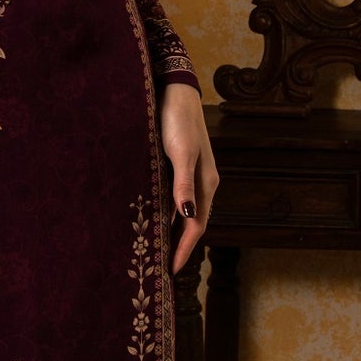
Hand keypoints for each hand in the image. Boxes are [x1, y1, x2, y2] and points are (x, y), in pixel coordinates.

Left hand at [160, 82, 217, 272]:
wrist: (174, 90)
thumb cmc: (177, 120)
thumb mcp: (180, 152)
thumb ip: (183, 183)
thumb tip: (188, 214)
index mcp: (206, 183)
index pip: (197, 225)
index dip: (185, 248)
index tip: (172, 270)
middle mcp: (202, 182)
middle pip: (192, 222)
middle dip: (180, 246)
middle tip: (163, 267)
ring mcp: (191, 174)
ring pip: (184, 211)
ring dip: (173, 231)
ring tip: (158, 249)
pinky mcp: (179, 166)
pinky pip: (175, 198)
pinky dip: (167, 213)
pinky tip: (154, 217)